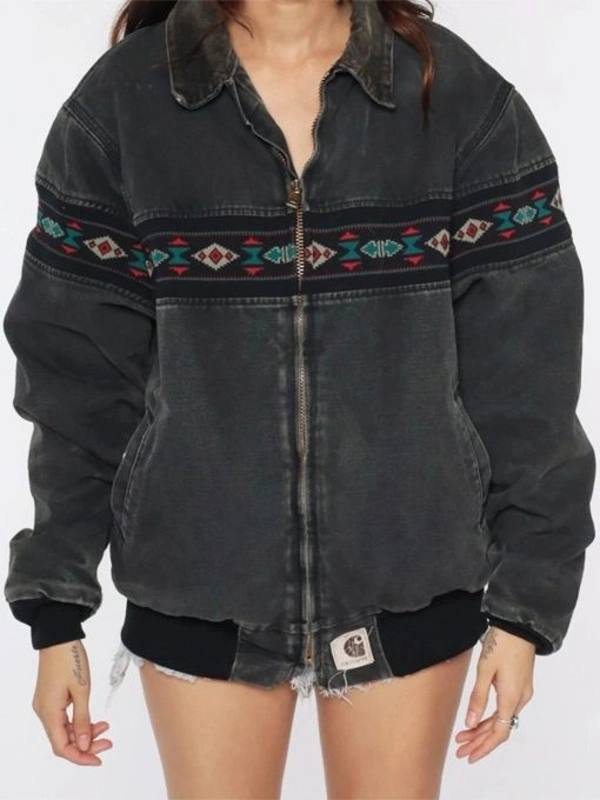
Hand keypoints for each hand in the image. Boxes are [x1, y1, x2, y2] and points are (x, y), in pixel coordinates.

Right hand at [32, 639, 112, 765]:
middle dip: (86, 744)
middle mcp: (44, 712)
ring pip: (65, 729)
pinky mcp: (51, 697)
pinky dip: (79, 721)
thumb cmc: (70, 659)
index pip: (62, 747)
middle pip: (63, 740)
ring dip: (84, 732)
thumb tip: (83, 745)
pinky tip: (94, 720)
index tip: (99, 758)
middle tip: (108, 742)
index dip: (80, 757)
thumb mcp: (81, 690)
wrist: (59, 636)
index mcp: (48, 713)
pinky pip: (64, 718)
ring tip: (105, 728)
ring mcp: (46, 704)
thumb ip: (83, 720)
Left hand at [454, 626, 534, 762]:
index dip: (483, 746)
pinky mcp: (519, 684)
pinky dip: (491, 716)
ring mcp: (521, 691)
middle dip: (479, 740)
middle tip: (460, 748)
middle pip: (500, 728)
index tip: (468, 755)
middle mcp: (520, 698)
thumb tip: (470, 722)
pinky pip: (505, 708)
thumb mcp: (485, 670)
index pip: (499, 732)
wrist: (519, 624)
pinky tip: (477, 719)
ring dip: (483, 729)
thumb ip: (478, 697)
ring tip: (464, 736)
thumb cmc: (501, 643)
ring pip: (502, 719)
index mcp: (512, 697)